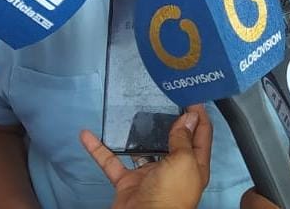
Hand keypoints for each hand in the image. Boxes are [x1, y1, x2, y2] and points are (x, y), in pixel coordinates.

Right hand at [80, 104, 212, 208]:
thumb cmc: (170, 195)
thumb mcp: (183, 162)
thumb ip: (183, 140)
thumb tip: (190, 118)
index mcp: (194, 165)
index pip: (201, 134)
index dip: (199, 115)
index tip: (191, 94)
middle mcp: (173, 169)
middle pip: (173, 140)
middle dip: (170, 120)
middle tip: (164, 96)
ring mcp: (150, 175)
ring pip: (142, 149)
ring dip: (135, 134)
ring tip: (130, 110)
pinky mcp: (128, 183)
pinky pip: (112, 161)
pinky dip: (99, 149)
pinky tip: (88, 135)